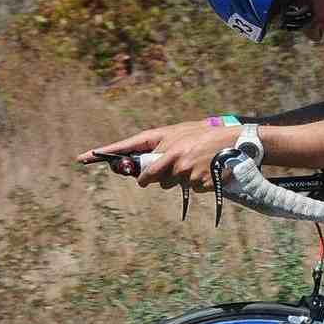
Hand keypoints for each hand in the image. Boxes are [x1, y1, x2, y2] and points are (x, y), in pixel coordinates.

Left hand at [79, 121, 241, 190]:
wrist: (238, 142)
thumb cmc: (207, 136)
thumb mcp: (181, 135)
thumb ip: (162, 150)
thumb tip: (145, 173)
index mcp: (165, 140)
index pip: (129, 146)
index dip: (107, 153)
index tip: (85, 157)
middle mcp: (171, 156)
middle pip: (150, 177)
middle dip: (156, 176)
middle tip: (173, 165)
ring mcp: (184, 171)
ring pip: (171, 184)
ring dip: (180, 178)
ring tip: (197, 162)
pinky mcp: (197, 184)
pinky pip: (189, 189)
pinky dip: (196, 183)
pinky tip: (207, 170)